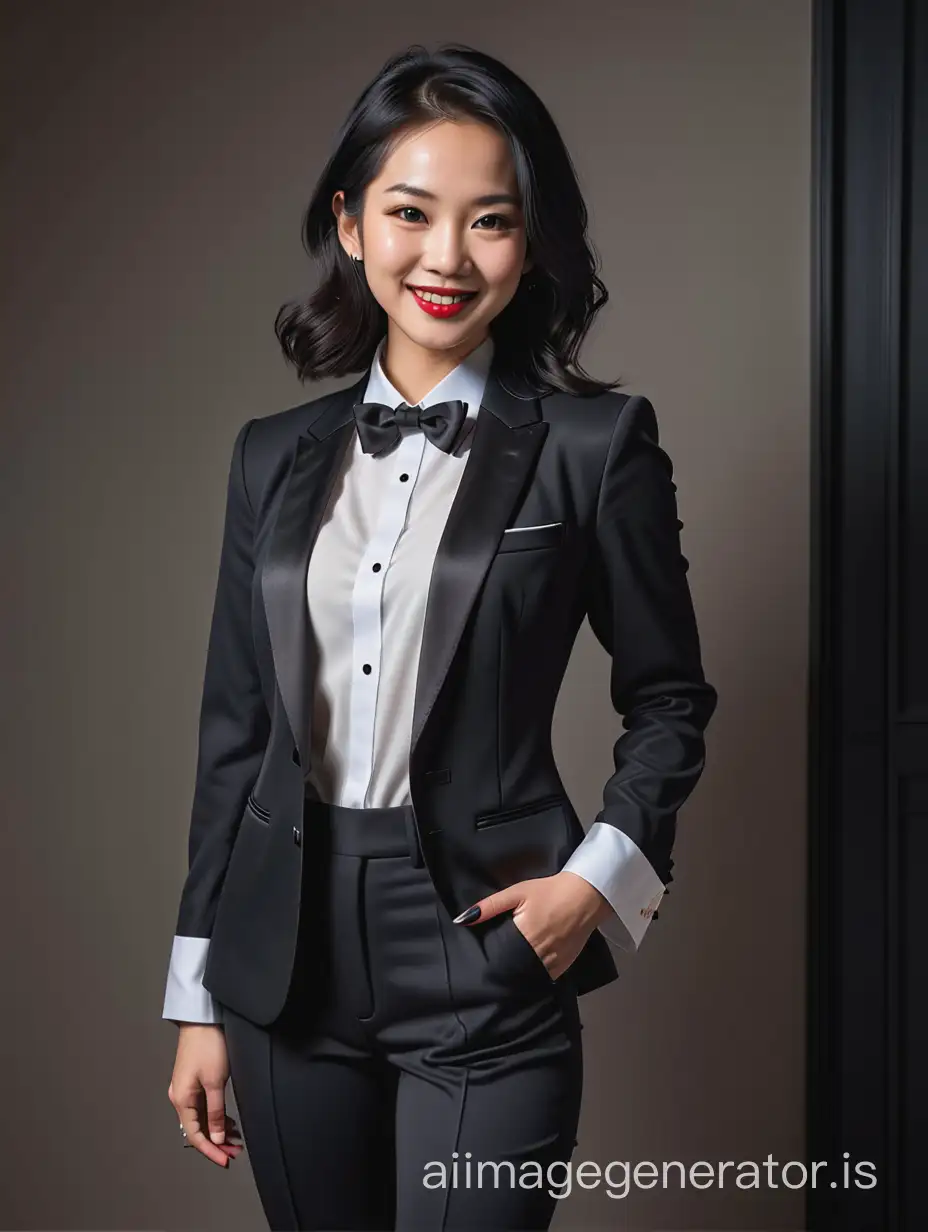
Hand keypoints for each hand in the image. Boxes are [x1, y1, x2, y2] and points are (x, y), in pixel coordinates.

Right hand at [168, 1025, 244, 1167]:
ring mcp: (187, 1088)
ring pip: (201, 1118)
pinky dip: (216, 1116)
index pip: (195, 1135)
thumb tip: (215, 1138)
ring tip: (236, 1139)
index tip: (226, 1160)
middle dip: (216, 1142)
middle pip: (198, 1128)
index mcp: (181, 1099)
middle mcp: (180, 1096)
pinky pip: (203, 1106)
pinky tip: (228, 1122)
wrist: (203, 1018)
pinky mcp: (194, 1080)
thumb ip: (215, 1112)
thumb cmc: (208, 1045)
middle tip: (235, 1151)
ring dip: (217, 1130)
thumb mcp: (215, 1082)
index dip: (211, 1151)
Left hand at [453, 871, 615, 979]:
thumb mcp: (517, 892)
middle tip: (491, 972)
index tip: (481, 966)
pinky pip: (546, 977)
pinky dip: (536, 976)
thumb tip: (462, 920)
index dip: (491, 964)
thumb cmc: (548, 891)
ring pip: (530, 977)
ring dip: (519, 977)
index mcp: (524, 934)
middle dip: (503, 972)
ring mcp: (553, 961)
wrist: (585, 894)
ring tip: (507, 976)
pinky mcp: (565, 965)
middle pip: (514, 970)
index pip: (500, 958)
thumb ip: (490, 906)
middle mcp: (539, 952)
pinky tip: (527, 973)